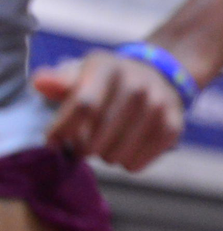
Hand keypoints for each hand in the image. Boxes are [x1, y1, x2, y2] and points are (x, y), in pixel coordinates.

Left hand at [31, 51, 185, 170]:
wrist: (158, 76)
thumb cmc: (107, 82)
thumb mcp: (82, 73)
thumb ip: (59, 81)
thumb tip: (40, 83)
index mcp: (109, 67)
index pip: (84, 106)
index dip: (63, 130)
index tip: (53, 142)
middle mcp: (138, 84)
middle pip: (96, 138)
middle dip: (81, 148)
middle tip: (80, 145)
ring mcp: (159, 106)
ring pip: (115, 155)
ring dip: (104, 156)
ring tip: (105, 144)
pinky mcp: (173, 126)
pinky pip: (137, 163)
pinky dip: (125, 163)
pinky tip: (124, 149)